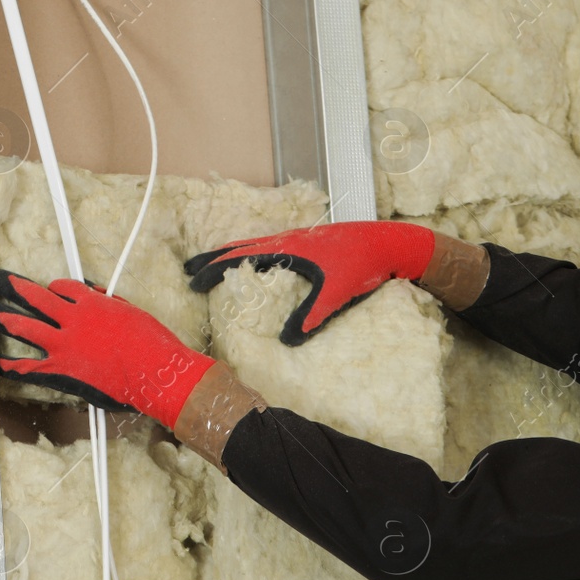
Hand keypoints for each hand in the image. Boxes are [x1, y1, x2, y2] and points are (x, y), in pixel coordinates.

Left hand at [0, 267, 214, 428]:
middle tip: (4, 281)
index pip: (64, 287)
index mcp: (91, 303)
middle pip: (37, 298)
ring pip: (28, 327)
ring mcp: (64, 344)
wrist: (155, 370)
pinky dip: (14, 365)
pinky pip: (32, 366)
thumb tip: (98, 299)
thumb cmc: (150, 342)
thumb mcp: (130, 312)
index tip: (51, 288)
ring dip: (9, 319)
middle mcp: (72, 319)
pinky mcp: (63, 367)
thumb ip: (108, 304)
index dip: (55, 286)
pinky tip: (1, 363)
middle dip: (18, 288)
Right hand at [184, 221, 434, 344]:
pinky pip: (268, 244)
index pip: (240, 257)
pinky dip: (250, 251)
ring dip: (230, 253)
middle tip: (188, 269)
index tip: (193, 280)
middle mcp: (287, 239)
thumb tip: (286, 341)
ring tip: (212, 263)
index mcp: (287, 248)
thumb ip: (311, 316)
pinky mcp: (307, 242)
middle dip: (212, 259)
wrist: (391, 242)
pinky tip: (253, 261)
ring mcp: (297, 238)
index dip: (214, 269)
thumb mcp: (336, 294)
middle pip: (240, 247)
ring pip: (253, 243)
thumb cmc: (364, 266)